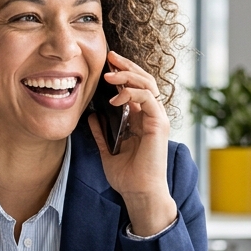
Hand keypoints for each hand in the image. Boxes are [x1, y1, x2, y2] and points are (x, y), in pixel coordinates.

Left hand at [87, 51, 176, 234]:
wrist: (138, 193)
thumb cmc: (127, 176)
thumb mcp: (108, 150)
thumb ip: (101, 133)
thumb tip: (91, 117)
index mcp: (141, 119)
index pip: (136, 87)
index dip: (123, 75)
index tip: (106, 66)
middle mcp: (152, 116)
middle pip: (144, 81)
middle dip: (127, 67)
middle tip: (110, 58)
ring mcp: (157, 119)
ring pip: (148, 85)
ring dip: (128, 76)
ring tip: (109, 75)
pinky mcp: (159, 124)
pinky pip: (148, 99)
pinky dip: (132, 94)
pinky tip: (116, 98)